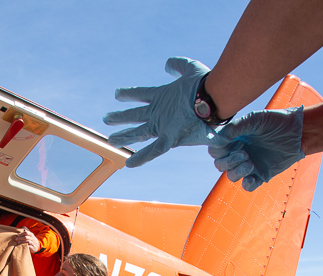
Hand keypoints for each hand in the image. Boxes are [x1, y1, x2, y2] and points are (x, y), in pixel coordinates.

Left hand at [14, 228, 39, 252]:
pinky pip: (29, 246)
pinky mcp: (33, 247)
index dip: (22, 233)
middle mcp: (32, 238)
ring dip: (22, 242)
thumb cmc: (32, 240)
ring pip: (28, 242)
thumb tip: (23, 227)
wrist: (37, 246)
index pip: (26, 233)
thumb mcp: (30, 235)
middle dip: (20, 238)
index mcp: (31, 234)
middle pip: (26, 237)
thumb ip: (27, 231)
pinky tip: (22, 246)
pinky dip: (26, 246)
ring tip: (18, 242)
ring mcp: (33, 243)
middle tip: (16, 239)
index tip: (17, 234)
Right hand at [104, 57, 222, 167]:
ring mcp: (163, 126)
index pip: (143, 95)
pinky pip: (153, 150)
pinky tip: (129, 164)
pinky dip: (142, 158)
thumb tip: (167, 63)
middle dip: (121, 118)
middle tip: (107, 118)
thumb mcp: (191, 69)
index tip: (117, 94)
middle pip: (136, 116)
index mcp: (164, 99)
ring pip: (138, 133)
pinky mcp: (169, 138)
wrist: (215, 100)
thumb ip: (179, 65)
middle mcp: (161, 113)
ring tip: (110, 140)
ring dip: (124, 135)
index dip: (130, 94)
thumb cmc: (206, 85)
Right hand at [208, 107, 303, 191]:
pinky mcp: (261, 174)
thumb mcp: (254, 119)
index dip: (217, 149)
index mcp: (234, 139)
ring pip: (232, 176)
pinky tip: (252, 177)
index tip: (226, 144)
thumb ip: (235, 127)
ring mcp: (249, 164)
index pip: (216, 150)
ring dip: (237, 171)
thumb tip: (217, 138)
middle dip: (228, 161)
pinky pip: (247, 186)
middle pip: (220, 164)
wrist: (298, 132)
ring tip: (250, 163)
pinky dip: (247, 184)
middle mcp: (239, 152)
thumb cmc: (276, 121)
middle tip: (243, 154)